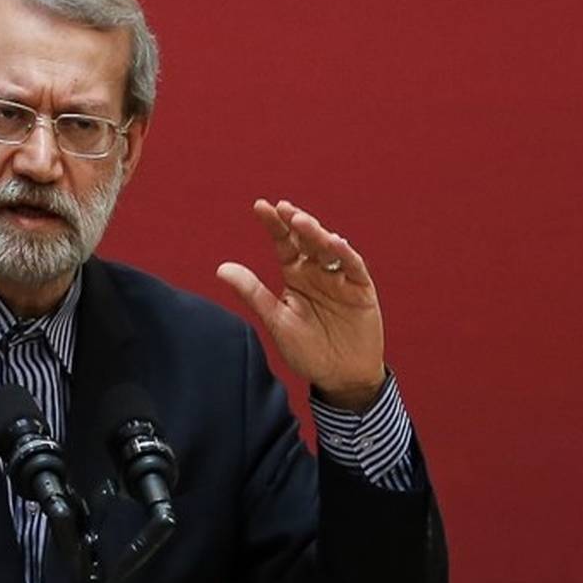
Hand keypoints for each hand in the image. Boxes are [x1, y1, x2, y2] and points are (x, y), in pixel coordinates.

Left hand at [217, 198, 384, 410]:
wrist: (339, 376)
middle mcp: (317, 272)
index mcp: (295, 275)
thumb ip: (253, 293)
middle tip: (283, 209)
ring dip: (316, 234)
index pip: (283, 243)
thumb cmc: (306, 350)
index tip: (260, 206)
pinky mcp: (361, 289)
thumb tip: (221, 268)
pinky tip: (334, 242)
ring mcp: (340, 279)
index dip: (273, 225)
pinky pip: (353, 267)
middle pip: (306, 240)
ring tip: (302, 222)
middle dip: (296, 223)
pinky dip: (345, 254)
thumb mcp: (276, 320)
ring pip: (329, 249)